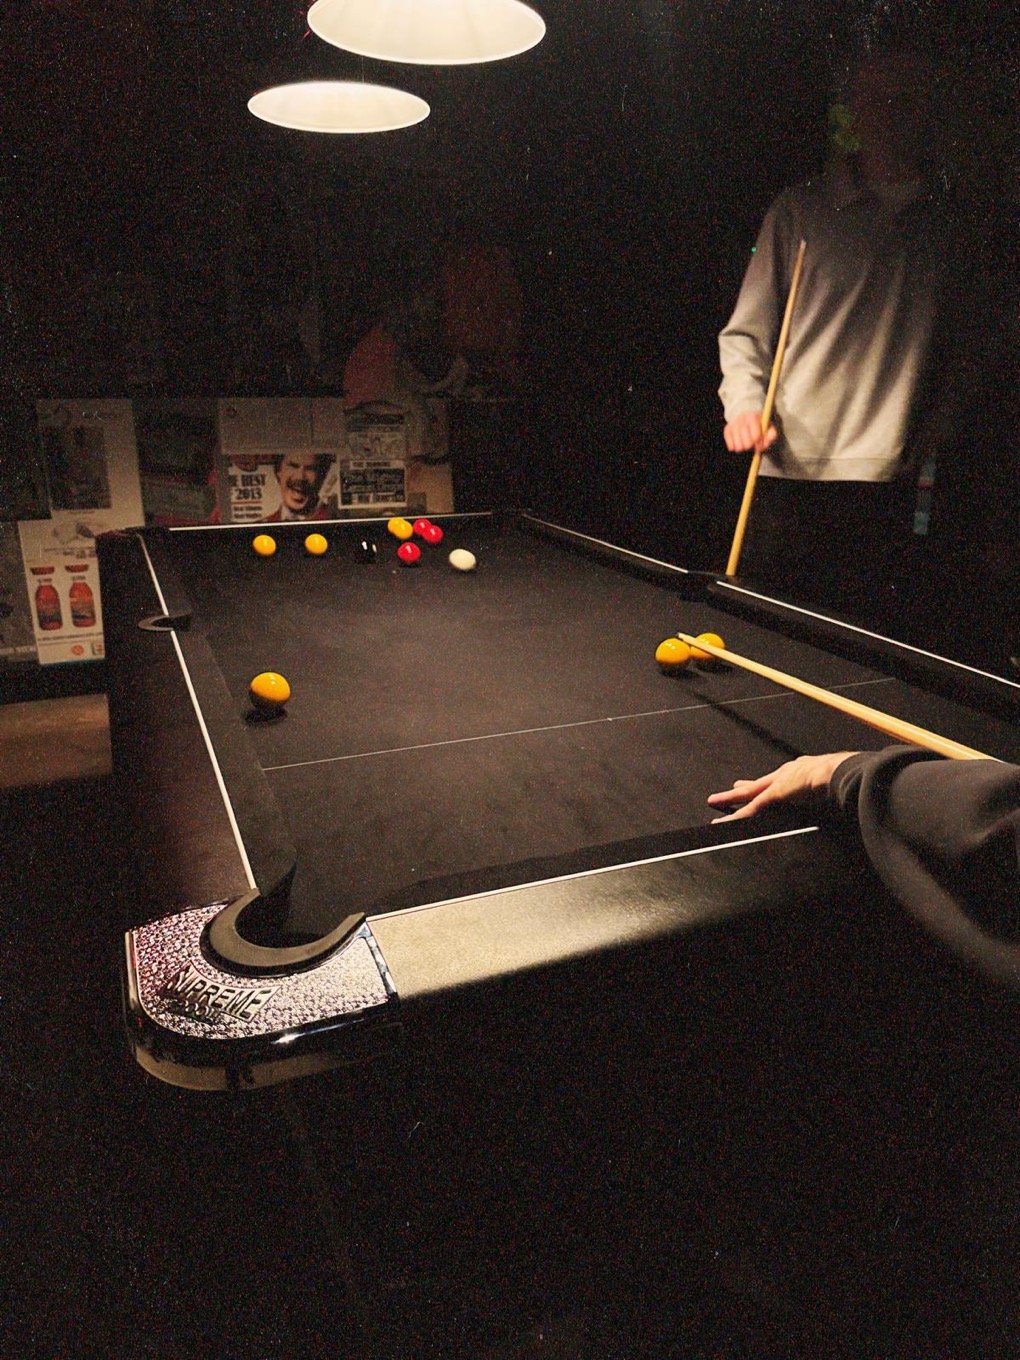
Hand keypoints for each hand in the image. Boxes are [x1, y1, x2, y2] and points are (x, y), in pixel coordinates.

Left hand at [706, 753, 856, 821]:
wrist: (837, 771)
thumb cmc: (842, 776)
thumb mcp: (834, 782)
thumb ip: (833, 788)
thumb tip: (844, 793)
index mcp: (800, 771)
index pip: (778, 779)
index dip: (767, 783)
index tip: (761, 783)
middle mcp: (785, 775)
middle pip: (758, 784)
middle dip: (743, 788)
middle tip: (730, 790)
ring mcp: (777, 785)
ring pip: (748, 795)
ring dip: (730, 800)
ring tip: (713, 802)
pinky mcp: (772, 796)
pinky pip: (749, 809)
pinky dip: (736, 816)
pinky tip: (723, 822)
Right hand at [723, 410, 778, 455]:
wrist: (745, 413)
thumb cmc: (759, 423)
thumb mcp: (768, 426)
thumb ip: (771, 434)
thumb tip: (766, 443)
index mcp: (753, 417)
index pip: (755, 436)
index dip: (759, 443)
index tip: (759, 443)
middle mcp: (741, 419)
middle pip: (746, 443)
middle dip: (750, 446)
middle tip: (751, 444)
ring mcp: (733, 424)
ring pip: (738, 446)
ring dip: (743, 448)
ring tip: (745, 444)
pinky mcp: (726, 429)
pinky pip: (730, 446)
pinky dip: (734, 447)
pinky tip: (738, 442)